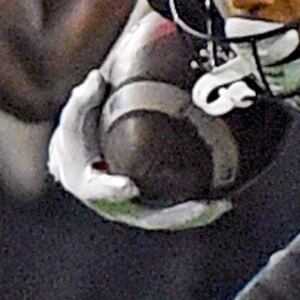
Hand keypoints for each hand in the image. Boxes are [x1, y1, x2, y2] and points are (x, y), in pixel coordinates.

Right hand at [48, 66, 228, 230]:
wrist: (81, 159)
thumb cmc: (79, 138)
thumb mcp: (75, 118)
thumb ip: (83, 100)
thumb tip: (96, 78)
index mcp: (87, 185)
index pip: (98, 191)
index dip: (112, 190)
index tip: (129, 187)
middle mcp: (113, 206)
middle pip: (144, 216)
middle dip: (173, 214)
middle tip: (199, 206)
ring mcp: (134, 211)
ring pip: (165, 220)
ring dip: (194, 217)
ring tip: (221, 206)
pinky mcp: (152, 209)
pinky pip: (176, 214)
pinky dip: (199, 213)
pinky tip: (223, 203)